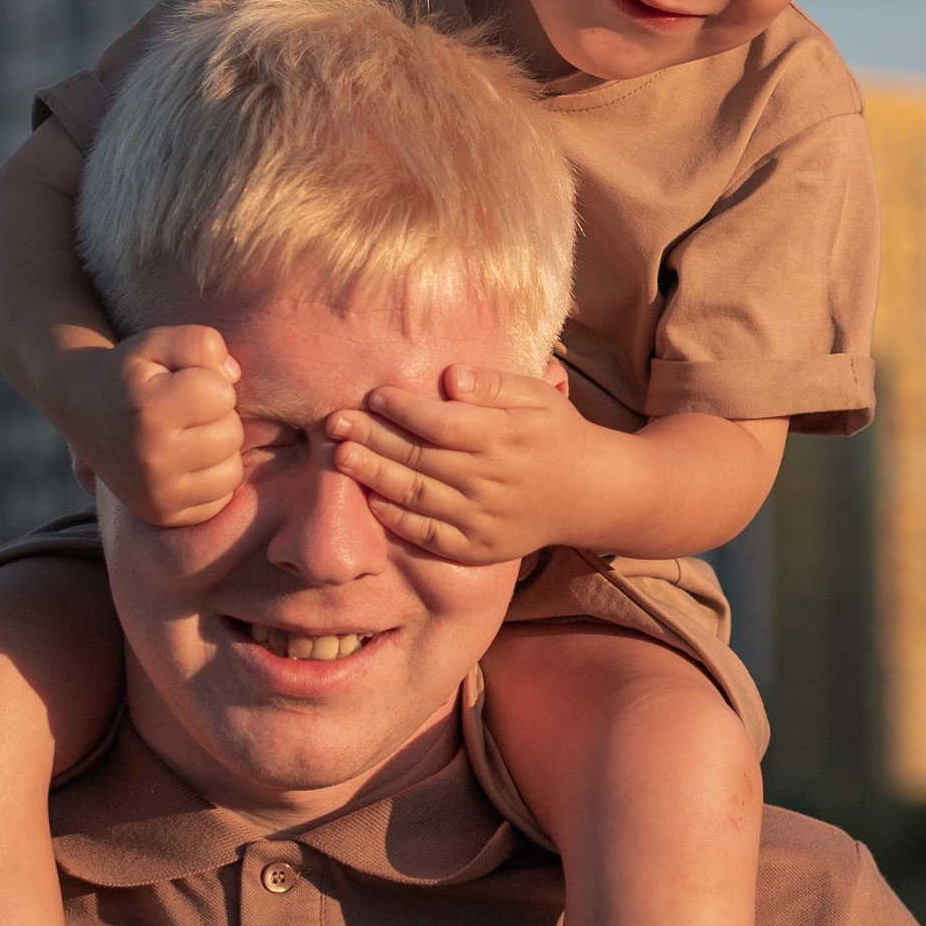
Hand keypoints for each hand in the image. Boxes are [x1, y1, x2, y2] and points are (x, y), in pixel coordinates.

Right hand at [64, 328, 242, 526]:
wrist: (82, 408)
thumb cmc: (132, 372)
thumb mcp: (159, 341)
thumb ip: (202, 343)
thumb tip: (233, 378)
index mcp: (148, 411)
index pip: (222, 392)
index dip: (207, 379)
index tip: (177, 382)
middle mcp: (151, 459)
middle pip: (232, 433)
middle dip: (215, 415)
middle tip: (180, 411)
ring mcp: (155, 494)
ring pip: (232, 470)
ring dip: (217, 449)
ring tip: (185, 435)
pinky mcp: (163, 516)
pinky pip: (220, 500)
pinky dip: (210, 480)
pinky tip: (183, 462)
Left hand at [324, 365, 602, 563]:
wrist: (591, 495)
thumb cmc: (556, 433)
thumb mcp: (538, 396)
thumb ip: (494, 384)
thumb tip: (450, 378)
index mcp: (506, 438)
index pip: (441, 423)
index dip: (402, 409)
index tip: (372, 395)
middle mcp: (491, 481)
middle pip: (420, 458)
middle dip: (373, 439)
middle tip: (334, 423)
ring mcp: (483, 519)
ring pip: (418, 497)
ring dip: (375, 477)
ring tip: (342, 458)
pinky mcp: (478, 548)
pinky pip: (430, 536)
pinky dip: (398, 520)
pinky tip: (372, 500)